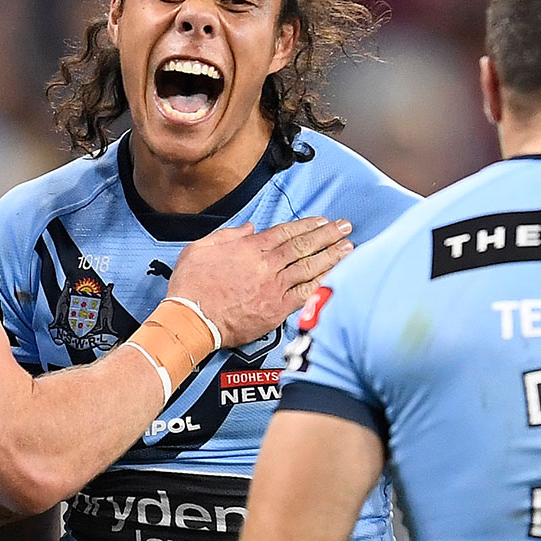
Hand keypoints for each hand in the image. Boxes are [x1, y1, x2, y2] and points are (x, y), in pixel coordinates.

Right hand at [168, 217, 352, 346]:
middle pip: (304, 245)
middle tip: (345, 227)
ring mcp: (274, 287)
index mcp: (250, 248)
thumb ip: (228, 235)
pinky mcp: (276, 309)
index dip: (307, 225)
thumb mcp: (200, 247)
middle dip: (328, 235)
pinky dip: (322, 283)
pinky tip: (337, 277)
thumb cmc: (192, 286)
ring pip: (309, 267)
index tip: (322, 221)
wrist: (192, 319)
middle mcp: (266, 265)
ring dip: (331, 256)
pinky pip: (306, 293)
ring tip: (349, 247)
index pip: (286, 232)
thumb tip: (248, 228)